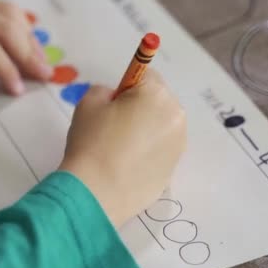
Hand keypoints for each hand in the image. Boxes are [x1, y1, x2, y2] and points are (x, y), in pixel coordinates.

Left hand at [0, 0, 51, 105]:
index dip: (5, 68)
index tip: (16, 90)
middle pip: (6, 28)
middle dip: (28, 53)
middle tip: (45, 77)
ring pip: (9, 15)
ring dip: (29, 38)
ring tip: (42, 62)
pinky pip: (3, 8)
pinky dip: (21, 23)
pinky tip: (29, 38)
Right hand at [59, 69, 186, 226]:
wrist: (96, 192)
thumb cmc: (92, 141)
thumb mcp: (89, 103)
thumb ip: (105, 91)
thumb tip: (116, 99)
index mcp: (157, 95)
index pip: (146, 74)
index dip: (126, 86)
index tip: (112, 104)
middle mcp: (176, 117)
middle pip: (158, 101)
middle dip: (140, 107)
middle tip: (113, 127)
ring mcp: (178, 146)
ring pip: (161, 127)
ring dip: (146, 130)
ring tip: (120, 150)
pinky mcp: (173, 170)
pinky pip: (160, 151)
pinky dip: (147, 153)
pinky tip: (127, 166)